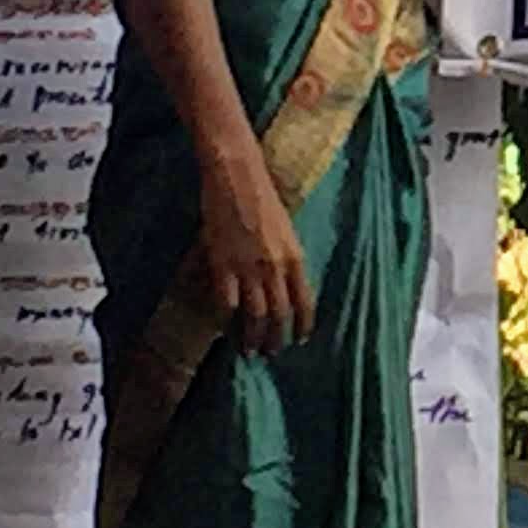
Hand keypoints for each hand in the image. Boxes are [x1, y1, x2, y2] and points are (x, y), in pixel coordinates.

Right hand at [197, 156, 313, 352]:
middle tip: (271, 353)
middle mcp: (277, 267)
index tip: (301, 339)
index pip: (305, 301)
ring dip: (253, 337)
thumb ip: (285, 256)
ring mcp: (250, 268)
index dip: (304, 324)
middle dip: (277, 338)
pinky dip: (225, 320)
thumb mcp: (284, 229)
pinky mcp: (224, 264)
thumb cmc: (261, 196)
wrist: (237, 175)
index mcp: (296, 257)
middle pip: (281, 314)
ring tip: (248, 351)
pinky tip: (223, 328)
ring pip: (256, 315)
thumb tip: (282, 280)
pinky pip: (227, 303)